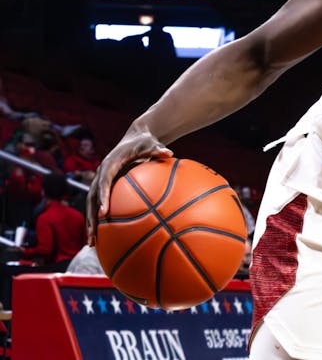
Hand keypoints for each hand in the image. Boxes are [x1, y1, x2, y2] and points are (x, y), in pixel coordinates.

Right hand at [86, 129, 172, 244]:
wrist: (135, 137)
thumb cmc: (144, 142)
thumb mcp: (151, 143)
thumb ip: (158, 149)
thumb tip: (169, 153)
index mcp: (110, 164)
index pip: (104, 182)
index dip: (103, 197)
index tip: (104, 213)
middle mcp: (101, 174)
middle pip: (92, 198)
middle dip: (90, 218)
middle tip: (92, 236)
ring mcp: (101, 181)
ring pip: (92, 205)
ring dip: (90, 224)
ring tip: (91, 244)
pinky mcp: (105, 186)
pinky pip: (99, 205)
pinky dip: (99, 220)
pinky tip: (103, 237)